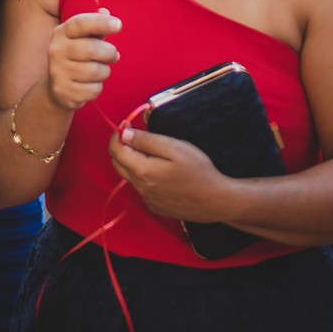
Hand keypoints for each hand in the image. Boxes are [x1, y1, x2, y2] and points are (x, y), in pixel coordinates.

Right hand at [45, 9, 119, 111]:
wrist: (56, 89)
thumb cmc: (76, 59)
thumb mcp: (82, 40)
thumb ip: (94, 28)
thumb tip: (105, 11)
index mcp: (61, 33)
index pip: (80, 23)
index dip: (100, 22)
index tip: (118, 25)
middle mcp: (56, 50)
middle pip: (92, 49)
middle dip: (109, 53)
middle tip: (113, 55)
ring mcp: (58, 72)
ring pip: (96, 71)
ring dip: (104, 72)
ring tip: (99, 71)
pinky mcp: (63, 91)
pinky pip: (93, 90)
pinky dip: (97, 88)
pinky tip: (90, 85)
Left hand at [106, 126, 237, 223]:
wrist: (217, 200)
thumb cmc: (199, 171)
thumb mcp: (174, 147)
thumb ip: (146, 140)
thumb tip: (124, 134)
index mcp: (143, 172)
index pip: (116, 151)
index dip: (118, 135)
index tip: (127, 125)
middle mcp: (141, 188)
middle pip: (118, 164)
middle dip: (122, 148)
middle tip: (138, 137)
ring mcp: (148, 200)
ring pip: (130, 176)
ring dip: (134, 162)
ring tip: (154, 154)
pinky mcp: (156, 207)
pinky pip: (142, 188)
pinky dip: (144, 176)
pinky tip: (162, 172)